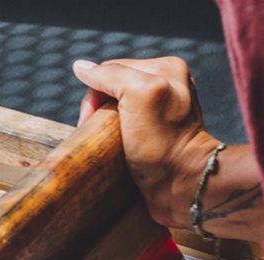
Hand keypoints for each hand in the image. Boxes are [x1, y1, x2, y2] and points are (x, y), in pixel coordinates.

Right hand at [73, 57, 221, 229]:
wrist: (182, 188)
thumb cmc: (162, 145)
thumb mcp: (138, 96)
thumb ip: (111, 75)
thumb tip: (81, 68)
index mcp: (166, 68)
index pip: (111, 70)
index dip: (94, 93)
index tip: (90, 120)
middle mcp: (167, 85)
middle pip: (112, 88)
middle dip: (98, 109)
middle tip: (96, 133)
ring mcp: (162, 110)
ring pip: (116, 108)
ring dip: (103, 124)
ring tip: (104, 144)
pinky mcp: (157, 134)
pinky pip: (124, 126)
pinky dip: (113, 136)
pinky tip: (114, 149)